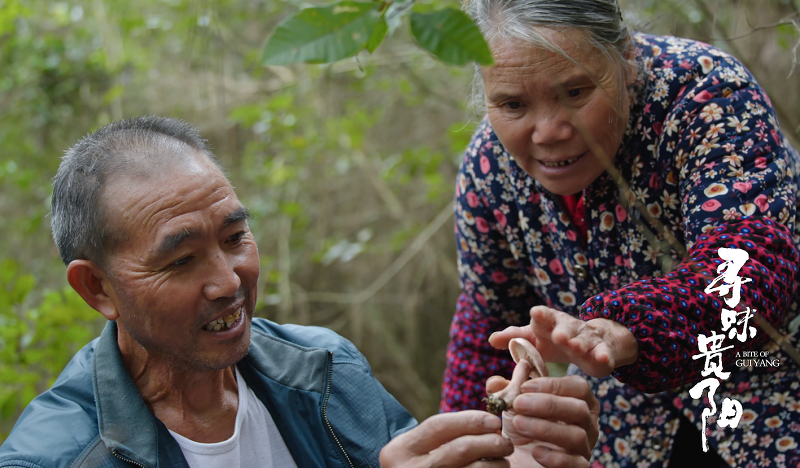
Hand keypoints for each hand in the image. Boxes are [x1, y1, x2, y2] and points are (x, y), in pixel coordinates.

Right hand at [379, 411, 513, 466]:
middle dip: (490, 442)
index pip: (440, 426)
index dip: (470, 420)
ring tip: (503, 461)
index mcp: (401, 450)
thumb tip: (489, 422)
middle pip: (460, 449)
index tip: (493, 420)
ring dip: (496, 464)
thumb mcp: (414, 448)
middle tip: (505, 442)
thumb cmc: (416, 466)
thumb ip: (441, 434)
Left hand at [486, 375, 599, 467]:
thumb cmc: (522, 426)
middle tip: (519, 404)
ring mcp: (585, 447)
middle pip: (579, 409)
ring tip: (519, 424)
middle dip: (548, 404)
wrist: (518, 458)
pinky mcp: (579, 467)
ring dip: (546, 428)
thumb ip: (509, 388)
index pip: (578, 387)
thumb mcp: (513, 405)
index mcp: (578, 401)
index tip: (524, 386)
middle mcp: (587, 423)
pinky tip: (535, 452)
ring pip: (577, 435)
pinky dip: (555, 457)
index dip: (553, 384)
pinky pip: (576, 463)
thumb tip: (504, 376)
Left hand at [488, 306, 637, 377]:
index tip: (536, 313)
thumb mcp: (533, 337)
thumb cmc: (552, 339)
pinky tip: (603, 359)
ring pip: (584, 339)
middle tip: (559, 336)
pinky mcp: (601, 350)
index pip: (543, 317)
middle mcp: (568, 327)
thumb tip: (491, 339)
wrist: (588, 342)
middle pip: (565, 327)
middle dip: (562, 331)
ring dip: (580, 342)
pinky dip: (603, 354)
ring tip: (576, 347)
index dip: (541, 315)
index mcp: (549, 323)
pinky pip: (602, 352)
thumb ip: (513, 337)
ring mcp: (586, 338)